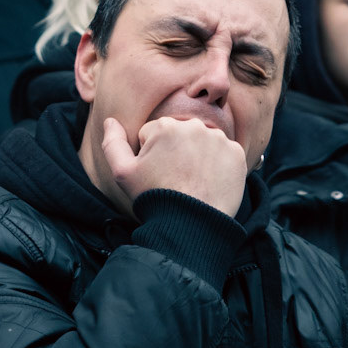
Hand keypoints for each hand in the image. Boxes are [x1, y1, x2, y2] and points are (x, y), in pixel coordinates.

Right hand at [101, 114, 246, 218]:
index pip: (154, 134)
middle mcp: (194, 126)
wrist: (192, 226)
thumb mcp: (123, 174)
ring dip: (197, 156)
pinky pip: (224, 153)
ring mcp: (218, 139)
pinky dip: (218, 165)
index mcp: (165, 126)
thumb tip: (110, 120)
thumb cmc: (155, 199)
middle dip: (175, 151)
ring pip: (202, 142)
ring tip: (192, 182)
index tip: (156, 174)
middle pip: (179, 135)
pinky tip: (209, 182)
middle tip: (174, 179)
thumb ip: (112, 143)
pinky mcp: (236, 153)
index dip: (151, 155)